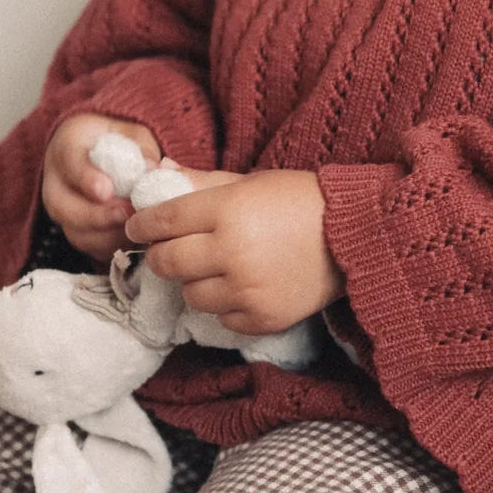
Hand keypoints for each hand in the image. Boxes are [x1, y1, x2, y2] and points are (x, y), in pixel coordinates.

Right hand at [42, 114, 160, 263]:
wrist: (100, 151)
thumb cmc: (118, 140)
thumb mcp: (131, 133)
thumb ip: (141, 149)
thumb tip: (155, 169)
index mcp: (66, 148)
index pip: (70, 163)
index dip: (86, 179)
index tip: (106, 190)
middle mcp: (56, 183)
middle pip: (64, 208)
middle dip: (97, 216)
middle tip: (127, 213)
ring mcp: (63, 211)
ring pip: (75, 233)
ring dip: (107, 235)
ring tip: (137, 227)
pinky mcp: (75, 232)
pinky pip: (88, 248)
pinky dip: (111, 248)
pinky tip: (134, 240)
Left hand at [125, 169, 345, 335]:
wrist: (355, 234)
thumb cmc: (301, 199)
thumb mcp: (251, 181)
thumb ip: (203, 181)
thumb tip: (161, 174)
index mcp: (229, 210)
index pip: (164, 220)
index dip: (143, 224)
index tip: (137, 226)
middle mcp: (233, 252)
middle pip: (167, 263)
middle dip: (160, 255)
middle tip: (169, 249)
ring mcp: (247, 290)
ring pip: (190, 295)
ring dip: (195, 281)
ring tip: (216, 266)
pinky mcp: (261, 319)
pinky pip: (220, 318)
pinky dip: (224, 303)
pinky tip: (243, 284)